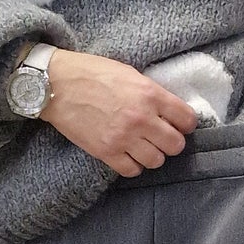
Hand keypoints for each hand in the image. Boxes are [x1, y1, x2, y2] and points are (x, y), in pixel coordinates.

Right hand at [40, 48, 198, 174]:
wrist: (55, 85)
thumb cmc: (91, 72)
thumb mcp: (130, 73)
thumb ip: (151, 93)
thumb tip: (169, 110)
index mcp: (150, 94)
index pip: (187, 119)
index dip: (185, 123)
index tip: (179, 123)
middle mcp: (141, 119)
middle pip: (175, 145)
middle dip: (171, 141)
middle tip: (161, 136)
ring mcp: (124, 138)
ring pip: (157, 161)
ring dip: (153, 154)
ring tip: (143, 146)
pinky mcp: (106, 152)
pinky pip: (132, 170)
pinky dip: (133, 165)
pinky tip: (127, 154)